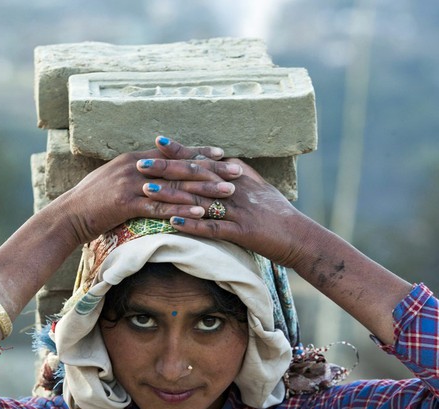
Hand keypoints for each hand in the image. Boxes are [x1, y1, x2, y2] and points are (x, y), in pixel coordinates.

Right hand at [57, 136, 243, 244]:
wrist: (68, 214)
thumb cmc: (94, 199)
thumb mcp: (116, 178)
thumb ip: (139, 172)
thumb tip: (158, 170)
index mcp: (136, 157)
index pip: (174, 153)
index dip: (200, 152)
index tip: (223, 153)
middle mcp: (137, 166)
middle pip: (181, 166)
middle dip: (211, 168)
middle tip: (237, 171)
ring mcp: (131, 184)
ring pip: (175, 185)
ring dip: (204, 189)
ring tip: (228, 192)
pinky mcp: (126, 204)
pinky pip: (159, 207)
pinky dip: (180, 209)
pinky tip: (199, 212)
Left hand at [138, 156, 308, 266]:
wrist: (298, 235)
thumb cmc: (275, 211)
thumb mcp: (255, 185)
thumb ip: (234, 172)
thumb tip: (216, 159)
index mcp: (237, 175)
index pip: (204, 159)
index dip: (180, 151)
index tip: (157, 142)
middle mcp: (235, 188)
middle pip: (196, 175)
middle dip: (167, 169)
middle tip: (140, 165)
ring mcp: (238, 209)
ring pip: (199, 199)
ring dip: (172, 195)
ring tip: (147, 191)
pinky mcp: (242, 232)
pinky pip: (213, 228)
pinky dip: (193, 224)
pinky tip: (172, 222)